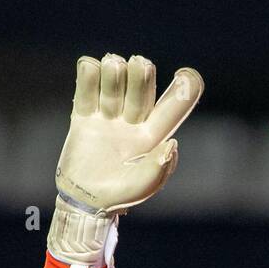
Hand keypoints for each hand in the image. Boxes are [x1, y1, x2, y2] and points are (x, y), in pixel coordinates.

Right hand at [57, 53, 203, 214]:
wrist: (83, 201)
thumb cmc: (118, 196)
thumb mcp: (142, 188)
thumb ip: (158, 169)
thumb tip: (171, 144)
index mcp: (153, 134)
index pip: (174, 105)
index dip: (185, 88)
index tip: (185, 75)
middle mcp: (133, 119)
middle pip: (142, 80)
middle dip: (140, 70)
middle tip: (136, 66)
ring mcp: (109, 114)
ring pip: (115, 76)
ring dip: (113, 70)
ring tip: (108, 74)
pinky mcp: (84, 115)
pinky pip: (87, 84)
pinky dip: (89, 71)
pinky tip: (90, 70)